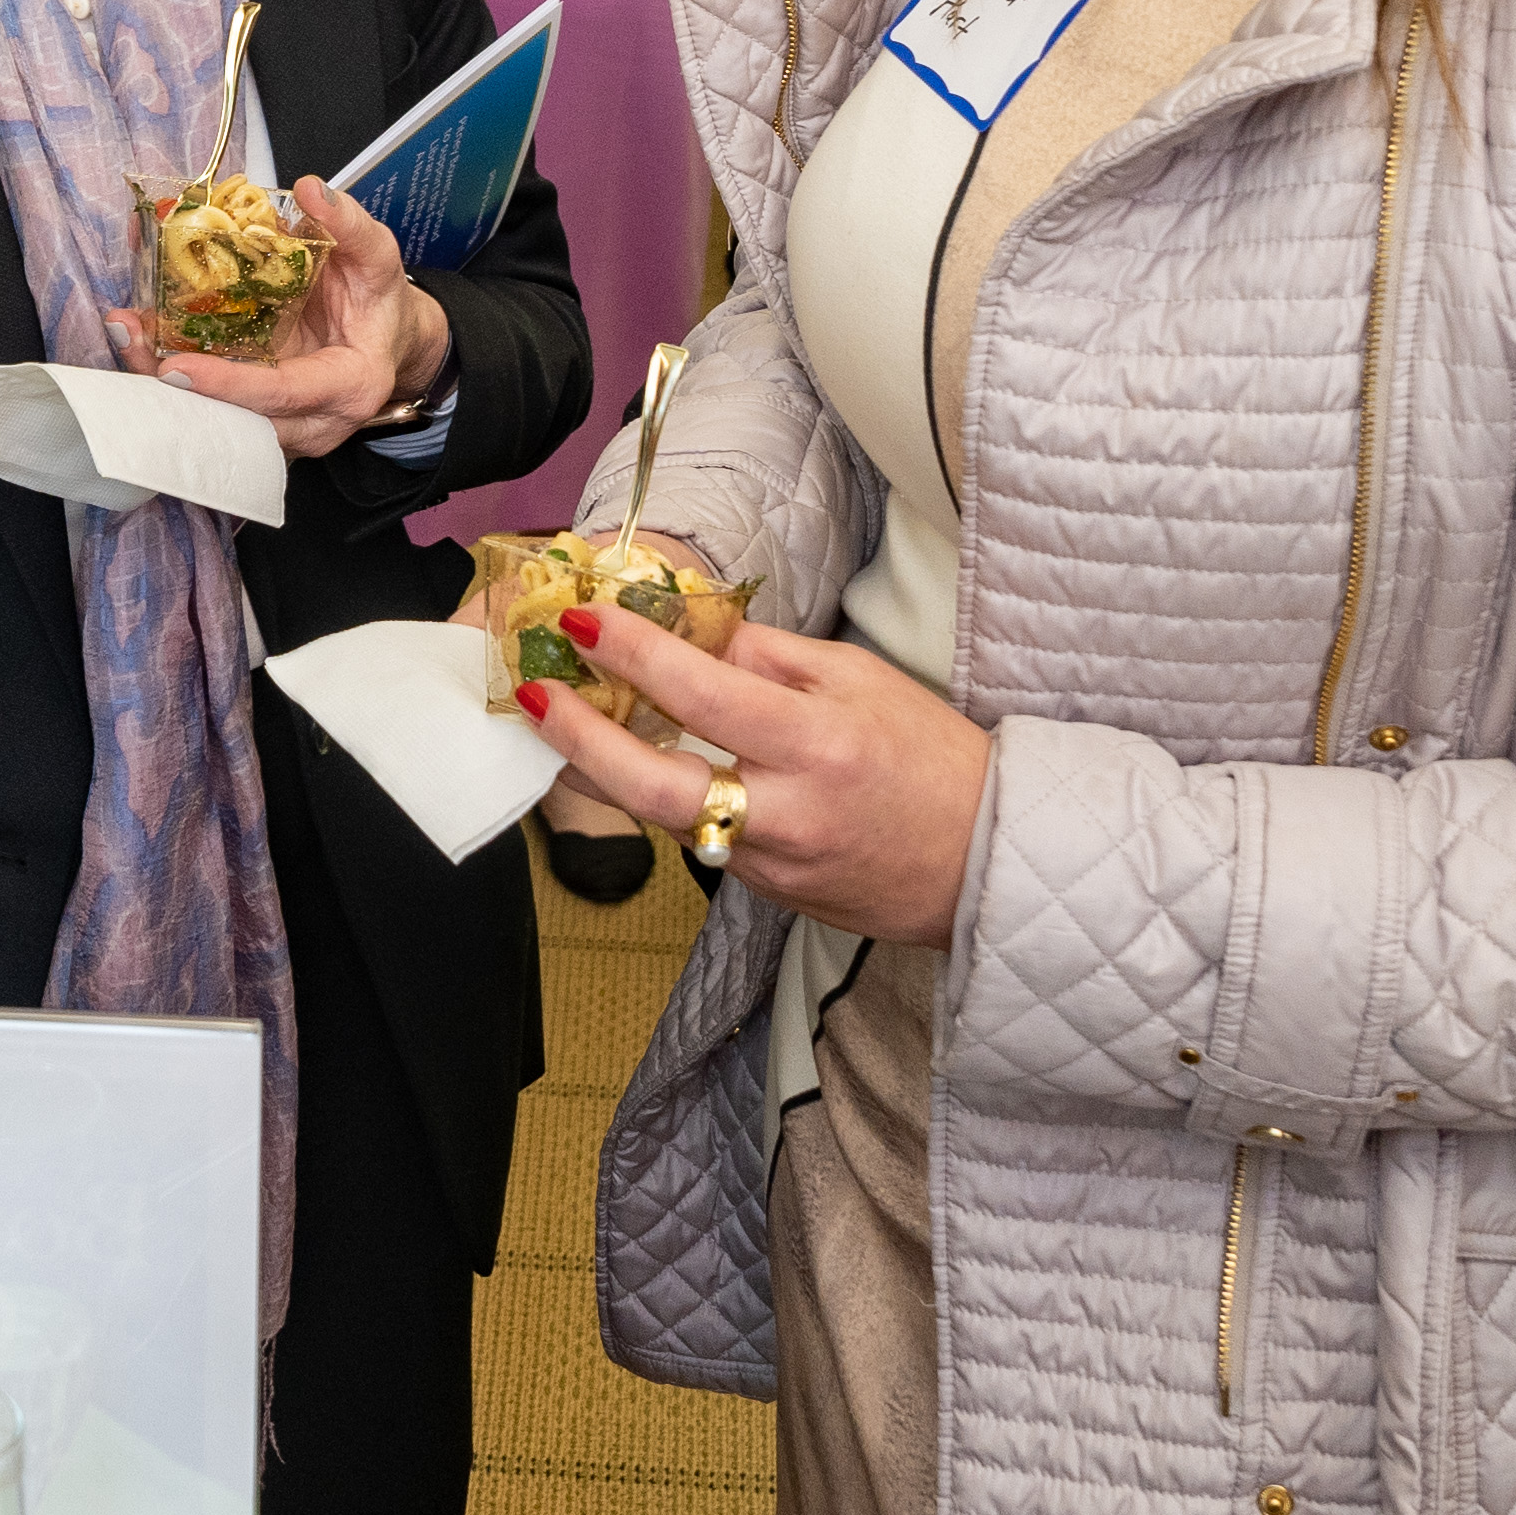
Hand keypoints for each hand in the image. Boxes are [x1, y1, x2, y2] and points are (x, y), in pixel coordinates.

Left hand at [130, 177, 447, 459]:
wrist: (382, 336)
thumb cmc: (377, 300)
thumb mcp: (375, 256)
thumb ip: (348, 225)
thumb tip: (312, 189)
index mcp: (349, 385)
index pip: (284, 394)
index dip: (230, 385)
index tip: (176, 368)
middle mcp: (312, 420)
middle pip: (236, 419)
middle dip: (175, 387)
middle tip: (129, 336)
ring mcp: (281, 423)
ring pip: (215, 417)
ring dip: (162, 379)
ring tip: (125, 330)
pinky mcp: (254, 413)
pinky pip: (209, 404)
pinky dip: (173, 372)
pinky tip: (142, 334)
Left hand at [515, 602, 992, 942]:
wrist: (983, 861)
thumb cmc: (929, 758)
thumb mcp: (859, 680)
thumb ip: (768, 656)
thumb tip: (690, 630)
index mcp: (817, 744)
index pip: (703, 693)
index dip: (634, 653)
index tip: (582, 620)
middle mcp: (787, 812)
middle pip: (653, 784)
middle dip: (579, 737)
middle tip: (532, 691)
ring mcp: (772, 864)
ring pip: (665, 816)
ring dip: (605, 768)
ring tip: (562, 717)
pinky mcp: (766, 894)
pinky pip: (699, 838)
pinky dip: (666, 798)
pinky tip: (642, 762)